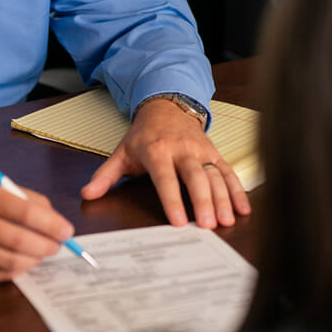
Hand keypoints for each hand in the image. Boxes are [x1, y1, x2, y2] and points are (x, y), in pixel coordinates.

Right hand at [0, 177, 74, 281]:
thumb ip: (21, 198)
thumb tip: (53, 218)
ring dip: (34, 260)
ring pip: (10, 259)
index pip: (26, 211)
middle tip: (58, 246)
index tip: (66, 231)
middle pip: (20, 239)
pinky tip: (23, 263)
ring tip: (42, 254)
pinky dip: (16, 270)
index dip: (51, 223)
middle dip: (47, 245)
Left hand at [81, 97, 250, 228]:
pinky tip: (244, 209)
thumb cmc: (143, 134)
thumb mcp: (121, 152)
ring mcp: (201, 150)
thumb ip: (105, 175)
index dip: (171, 199)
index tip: (177, 221)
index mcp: (157, 151)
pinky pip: (228, 172)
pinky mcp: (214, 153)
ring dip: (223, 199)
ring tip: (227, 220)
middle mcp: (182, 149)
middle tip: (207, 225)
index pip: (165, 178)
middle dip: (202, 201)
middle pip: (195, 177)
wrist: (166, 105)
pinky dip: (238, 190)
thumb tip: (87, 194)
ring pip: (214, 175)